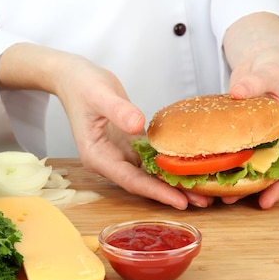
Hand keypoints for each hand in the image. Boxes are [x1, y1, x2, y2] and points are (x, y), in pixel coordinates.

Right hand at [0, 43, 212, 208]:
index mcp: (98, 156)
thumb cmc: (82, 85)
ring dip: (175, 183)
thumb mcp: (99, 94)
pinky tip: (191, 170)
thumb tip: (137, 125)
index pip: (131, 180)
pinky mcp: (130, 144)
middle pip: (143, 183)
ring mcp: (120, 154)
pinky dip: (170, 165)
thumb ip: (118, 110)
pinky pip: (153, 159)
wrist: (74, 77)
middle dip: (172, 193)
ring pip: (150, 174)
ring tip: (204, 193)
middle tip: (203, 202)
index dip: (155, 191)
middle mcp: (109, 161)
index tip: (179, 201)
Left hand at [221, 12, 278, 207]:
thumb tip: (239, 91)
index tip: (265, 203)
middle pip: (268, 171)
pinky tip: (208, 172)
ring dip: (236, 180)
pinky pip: (237, 153)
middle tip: (230, 202)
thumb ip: (256, 82)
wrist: (262, 56)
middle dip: (251, 189)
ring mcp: (263, 139)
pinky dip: (226, 163)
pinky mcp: (247, 135)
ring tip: (217, 195)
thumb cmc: (274, 64)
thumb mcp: (269, 72)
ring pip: (252, 165)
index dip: (278, 186)